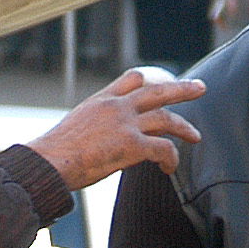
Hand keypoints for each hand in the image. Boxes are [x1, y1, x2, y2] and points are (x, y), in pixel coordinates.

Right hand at [26, 71, 204, 188]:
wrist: (48, 162)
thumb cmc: (54, 154)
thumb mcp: (74, 129)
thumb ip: (94, 128)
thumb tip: (98, 142)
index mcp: (101, 100)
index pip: (130, 79)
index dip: (149, 81)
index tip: (160, 83)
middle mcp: (116, 106)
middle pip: (157, 90)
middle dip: (181, 89)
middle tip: (200, 87)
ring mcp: (125, 124)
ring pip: (166, 118)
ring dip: (184, 127)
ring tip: (196, 136)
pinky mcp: (131, 145)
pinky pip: (162, 148)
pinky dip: (170, 158)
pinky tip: (169, 168)